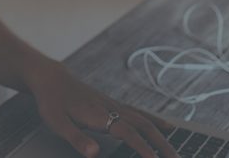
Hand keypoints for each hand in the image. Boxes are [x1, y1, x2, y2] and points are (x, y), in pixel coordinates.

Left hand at [29, 64, 179, 157]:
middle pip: (144, 126)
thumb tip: (94, 153)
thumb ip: (77, 139)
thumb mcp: (57, 124)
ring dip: (163, 137)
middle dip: (162, 144)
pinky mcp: (115, 105)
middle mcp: (113, 108)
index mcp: (100, 115)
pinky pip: (141, 114)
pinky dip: (157, 122)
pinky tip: (168, 128)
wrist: (52, 79)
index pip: (128, 133)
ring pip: (147, 121)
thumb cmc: (52, 102)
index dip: (142, 147)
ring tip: (176, 151)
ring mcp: (116, 105)